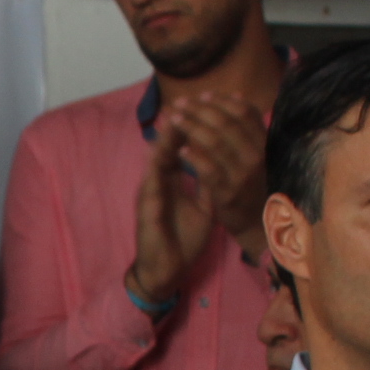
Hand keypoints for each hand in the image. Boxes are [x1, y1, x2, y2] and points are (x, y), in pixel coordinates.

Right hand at [127, 117, 219, 307]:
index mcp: (172, 182)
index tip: (203, 108)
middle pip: (167, 148)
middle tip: (184, 100)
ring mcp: (151, 193)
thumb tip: (222, 161)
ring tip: (169, 116)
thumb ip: (209, 183)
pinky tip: (159, 150)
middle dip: (176, 124)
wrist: (165, 269)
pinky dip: (155, 165)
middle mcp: (159, 183)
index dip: (191, 128)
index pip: (181, 148)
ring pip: (156, 159)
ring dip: (161, 138)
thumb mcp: (205, 207)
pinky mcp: (147, 207)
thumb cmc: (183, 240)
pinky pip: (151, 182)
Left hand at [160, 92, 269, 248]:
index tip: (202, 94)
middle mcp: (256, 155)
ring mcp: (243, 174)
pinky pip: (209, 170)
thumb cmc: (253, 184)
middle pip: (226, 123)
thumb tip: (236, 95)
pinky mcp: (228, 193)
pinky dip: (194, 158)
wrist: (259, 224)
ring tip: (175, 120)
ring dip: (191, 127)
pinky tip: (180, 150)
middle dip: (200, 110)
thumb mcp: (256, 152)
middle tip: (181, 103)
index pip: (244, 113)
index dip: (221, 101)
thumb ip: (248, 127)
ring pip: (215, 143)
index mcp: (264, 143)